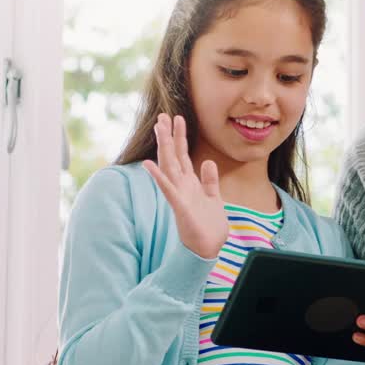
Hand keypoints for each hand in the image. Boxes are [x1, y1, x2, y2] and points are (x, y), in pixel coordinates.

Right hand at [142, 114, 227, 259]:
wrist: (208, 249)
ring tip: (158, 128)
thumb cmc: (209, 226)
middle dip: (169, 136)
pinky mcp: (180, 206)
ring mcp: (179, 195)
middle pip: (174, 156)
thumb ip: (210, 180)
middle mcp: (182, 186)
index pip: (183, 155)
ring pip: (169, 166)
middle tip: (164, 115)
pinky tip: (150, 164)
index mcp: (190, 183)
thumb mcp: (214, 198)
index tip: (178, 118)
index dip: (180, 137)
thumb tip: (208, 161)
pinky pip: (168, 189)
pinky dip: (159, 176)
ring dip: (164, 147)